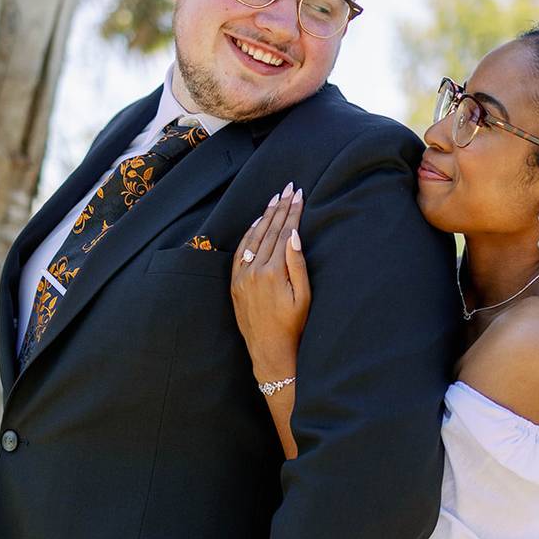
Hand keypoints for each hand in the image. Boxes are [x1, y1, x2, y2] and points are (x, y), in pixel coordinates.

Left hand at [231, 182, 310, 381]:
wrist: (270, 350)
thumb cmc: (294, 326)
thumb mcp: (304, 297)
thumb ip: (298, 264)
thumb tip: (294, 235)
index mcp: (273, 272)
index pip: (284, 233)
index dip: (293, 212)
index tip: (300, 195)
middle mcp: (254, 270)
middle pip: (269, 230)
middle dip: (281, 207)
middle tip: (289, 188)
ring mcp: (242, 276)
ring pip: (254, 237)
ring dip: (265, 216)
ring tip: (275, 199)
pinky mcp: (235, 283)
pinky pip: (241, 251)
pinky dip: (249, 233)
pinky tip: (257, 222)